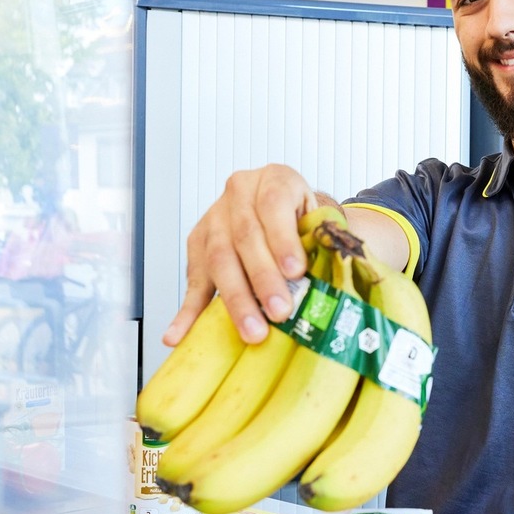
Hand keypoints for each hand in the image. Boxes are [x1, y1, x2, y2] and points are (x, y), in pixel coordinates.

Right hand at [164, 164, 316, 345]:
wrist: (281, 205)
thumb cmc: (304, 217)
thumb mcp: (319, 217)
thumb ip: (322, 239)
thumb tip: (334, 277)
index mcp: (275, 179)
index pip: (275, 206)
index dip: (283, 240)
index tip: (296, 272)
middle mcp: (240, 193)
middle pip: (246, 237)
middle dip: (263, 279)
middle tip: (280, 311)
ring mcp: (214, 217)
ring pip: (219, 259)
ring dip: (236, 299)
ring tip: (252, 330)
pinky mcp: (197, 244)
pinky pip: (193, 279)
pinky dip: (187, 311)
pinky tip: (179, 334)